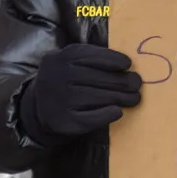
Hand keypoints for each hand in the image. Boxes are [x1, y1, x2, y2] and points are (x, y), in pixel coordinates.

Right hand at [18, 43, 141, 147]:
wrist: (39, 108)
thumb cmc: (67, 81)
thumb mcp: (73, 62)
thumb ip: (95, 60)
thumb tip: (130, 69)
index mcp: (62, 57)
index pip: (92, 56)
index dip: (113, 60)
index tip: (127, 64)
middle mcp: (58, 76)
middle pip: (98, 78)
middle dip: (123, 81)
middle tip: (137, 85)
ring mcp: (59, 99)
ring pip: (98, 97)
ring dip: (121, 98)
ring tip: (134, 98)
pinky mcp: (63, 121)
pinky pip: (92, 118)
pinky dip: (108, 114)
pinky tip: (117, 111)